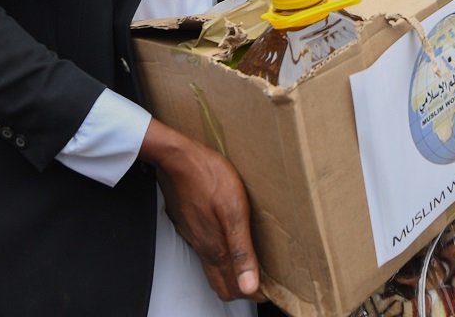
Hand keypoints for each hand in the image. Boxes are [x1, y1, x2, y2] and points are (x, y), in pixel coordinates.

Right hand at [139, 120, 262, 301]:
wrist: (182, 160)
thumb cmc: (210, 179)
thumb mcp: (234, 213)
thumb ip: (241, 252)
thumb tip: (250, 285)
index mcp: (217, 249)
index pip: (236, 288)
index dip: (255, 294)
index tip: (272, 292)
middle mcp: (206, 248)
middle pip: (224, 285)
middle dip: (245, 290)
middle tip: (265, 285)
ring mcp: (198, 238)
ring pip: (215, 271)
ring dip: (234, 277)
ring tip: (254, 271)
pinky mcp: (195, 227)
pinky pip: (209, 254)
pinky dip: (224, 261)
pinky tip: (233, 248)